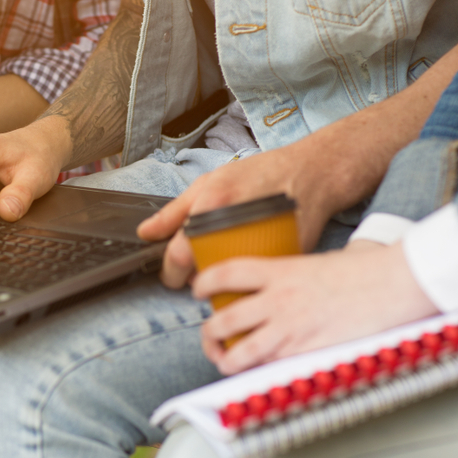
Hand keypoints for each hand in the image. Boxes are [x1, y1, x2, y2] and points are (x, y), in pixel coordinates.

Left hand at [139, 141, 340, 289]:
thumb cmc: (260, 174)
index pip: (180, 254)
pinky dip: (249, 281)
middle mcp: (235, 226)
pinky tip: (249, 265)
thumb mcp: (209, 181)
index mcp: (212, 205)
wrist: (312, 173)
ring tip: (226, 265)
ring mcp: (261, 244)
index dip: (169, 273)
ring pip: (230, 284)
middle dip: (197, 278)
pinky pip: (257, 281)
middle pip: (204, 273)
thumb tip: (146, 233)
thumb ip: (173, 211)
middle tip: (200, 270)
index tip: (171, 277)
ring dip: (222, 283)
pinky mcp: (283, 258)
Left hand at [193, 240, 438, 374]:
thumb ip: (290, 274)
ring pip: (238, 352)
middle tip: (210, 336)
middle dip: (208, 333)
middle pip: (222, 319)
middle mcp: (278, 299)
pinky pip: (270, 368)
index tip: (199, 290)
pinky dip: (257, 374)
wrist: (396, 283)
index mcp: (279, 271)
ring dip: (225, 359)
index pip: (225, 273)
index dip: (204, 283)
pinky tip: (258, 372)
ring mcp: (291, 328)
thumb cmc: (365, 271)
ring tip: (226, 360)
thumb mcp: (315, 262)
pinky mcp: (307, 352)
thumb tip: (277, 284)